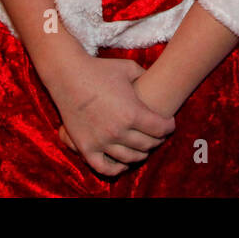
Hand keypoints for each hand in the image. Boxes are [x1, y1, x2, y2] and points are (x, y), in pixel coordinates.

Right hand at [45, 55, 174, 176]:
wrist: (68, 76)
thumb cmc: (100, 70)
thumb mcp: (130, 68)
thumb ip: (147, 76)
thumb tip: (159, 79)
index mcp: (132, 113)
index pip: (160, 129)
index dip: (169, 127)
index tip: (170, 124)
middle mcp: (118, 131)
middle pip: (147, 145)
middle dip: (157, 140)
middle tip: (158, 135)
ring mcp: (101, 141)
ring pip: (129, 158)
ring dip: (140, 154)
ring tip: (143, 148)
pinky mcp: (85, 147)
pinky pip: (104, 167)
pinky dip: (117, 169)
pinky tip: (123, 163)